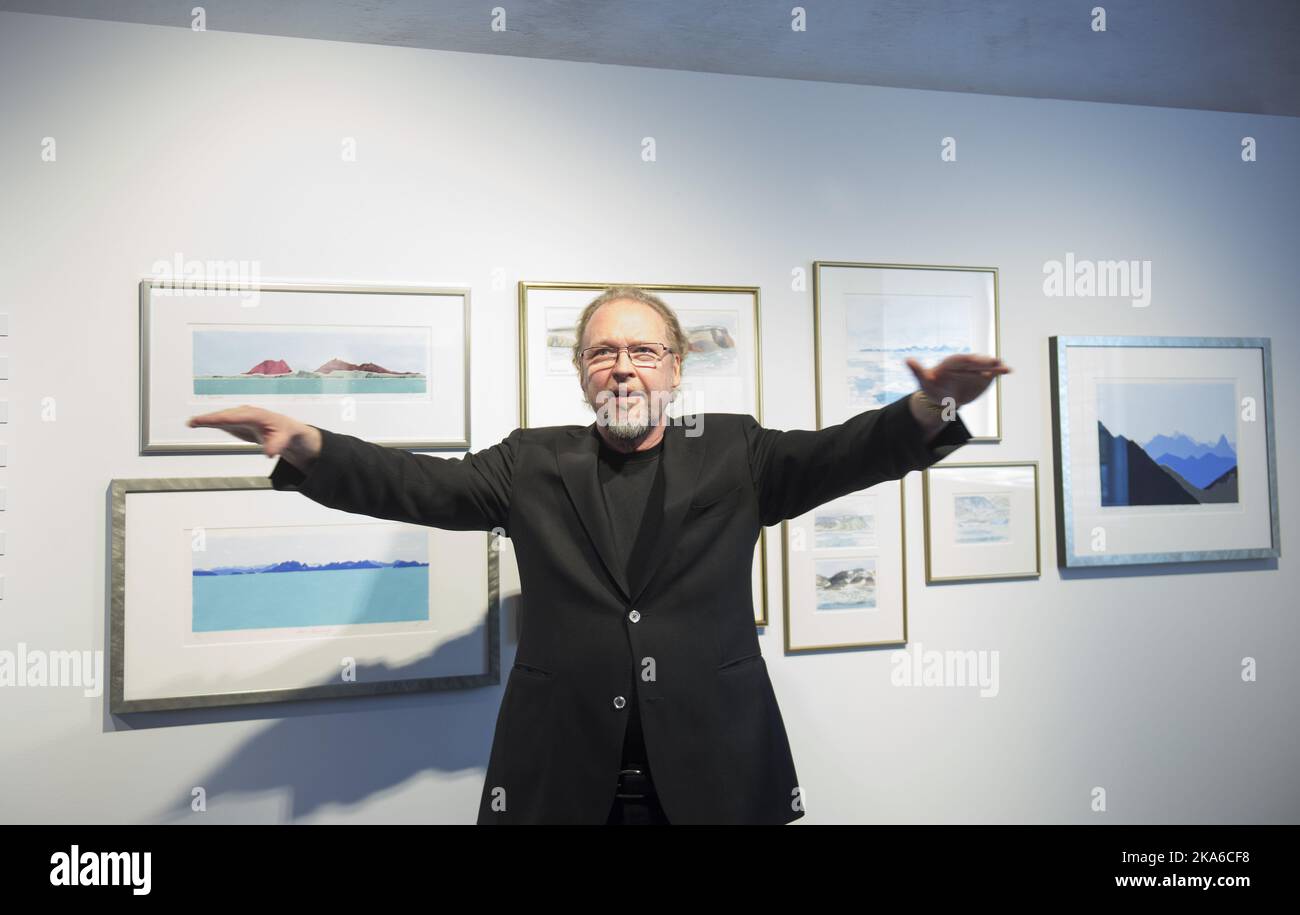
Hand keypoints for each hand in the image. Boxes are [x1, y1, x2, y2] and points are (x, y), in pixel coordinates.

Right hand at [187, 405, 321, 467]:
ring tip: (191, 422)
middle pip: (225, 416)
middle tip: (194, 421)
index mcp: (257, 415)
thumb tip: (269, 453)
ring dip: (206, 420)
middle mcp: (246, 413)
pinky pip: (220, 422)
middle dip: (210, 418)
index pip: (237, 416)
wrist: (286, 430)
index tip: (211, 420)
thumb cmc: (286, 431)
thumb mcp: (285, 439)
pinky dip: (208, 422)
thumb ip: (276, 445)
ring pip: (221, 418)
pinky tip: (196, 423)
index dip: (223, 418)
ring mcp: (240, 417)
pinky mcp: (236, 423)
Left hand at [905, 353, 1010, 407]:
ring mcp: (975, 370)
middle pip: (976, 362)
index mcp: (952, 363)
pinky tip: (1007, 371)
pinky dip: (998, 372)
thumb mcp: (923, 380)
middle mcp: (965, 364)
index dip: (968, 360)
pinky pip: (991, 374)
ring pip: (986, 367)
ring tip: (1006, 369)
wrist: (942, 398)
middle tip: (995, 362)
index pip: (961, 360)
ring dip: (996, 367)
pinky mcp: (982, 377)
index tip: (975, 360)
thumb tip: (907, 360)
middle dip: (985, 362)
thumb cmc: (931, 386)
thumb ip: (917, 371)